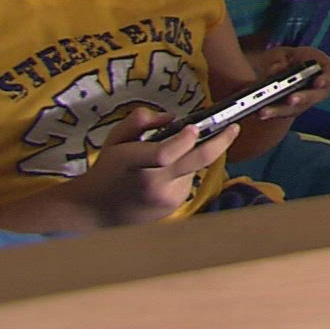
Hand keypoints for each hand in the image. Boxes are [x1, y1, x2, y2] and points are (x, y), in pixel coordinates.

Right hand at [70, 107, 237, 225]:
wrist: (95, 210)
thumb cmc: (108, 170)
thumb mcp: (115, 138)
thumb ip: (140, 120)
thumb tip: (172, 117)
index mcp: (134, 163)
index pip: (165, 153)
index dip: (184, 139)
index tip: (193, 126)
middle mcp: (153, 184)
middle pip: (197, 161)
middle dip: (222, 141)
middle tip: (233, 128)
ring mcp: (166, 198)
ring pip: (194, 168)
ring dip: (191, 157)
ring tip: (172, 156)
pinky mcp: (174, 207)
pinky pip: (188, 181)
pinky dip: (184, 172)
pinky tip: (167, 174)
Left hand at [251, 45, 329, 120]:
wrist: (278, 71)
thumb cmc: (286, 58)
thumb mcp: (281, 53)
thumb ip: (280, 59)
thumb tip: (277, 69)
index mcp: (321, 67)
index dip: (326, 79)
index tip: (318, 82)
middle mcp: (317, 88)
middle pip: (316, 96)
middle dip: (303, 98)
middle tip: (291, 99)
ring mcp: (305, 101)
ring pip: (297, 108)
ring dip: (281, 111)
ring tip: (265, 111)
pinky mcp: (291, 109)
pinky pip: (283, 113)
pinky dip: (271, 113)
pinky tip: (259, 113)